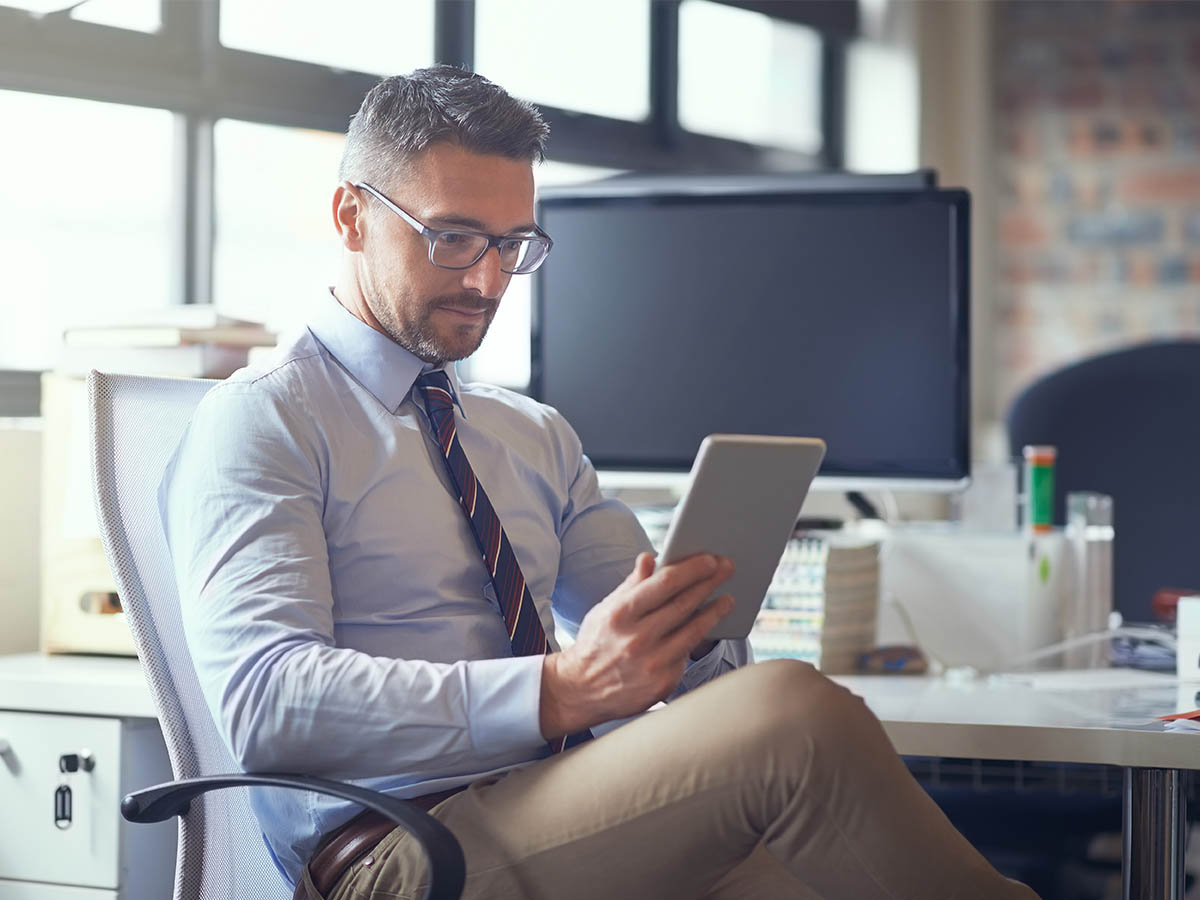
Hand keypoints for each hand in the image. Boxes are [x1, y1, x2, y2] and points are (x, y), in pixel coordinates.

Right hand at [539, 551, 734, 738]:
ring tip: (728, 599)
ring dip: (715, 612)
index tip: (709, 559)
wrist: (581, 691)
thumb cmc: (597, 643)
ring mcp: (651, 663)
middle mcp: (636, 639)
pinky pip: (686, 655)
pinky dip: (697, 639)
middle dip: (710, 582)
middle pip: (683, 604)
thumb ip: (631, 585)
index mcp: (621, 614)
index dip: (691, 569)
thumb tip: (650, 557)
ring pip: (693, 631)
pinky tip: (707, 627)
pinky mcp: (662, 683)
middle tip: (727, 568)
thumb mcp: (606, 609)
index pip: (664, 584)